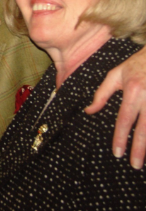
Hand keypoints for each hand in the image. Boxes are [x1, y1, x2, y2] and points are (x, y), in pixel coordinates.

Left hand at [85, 47, 145, 169]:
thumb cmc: (136, 64)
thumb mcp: (116, 75)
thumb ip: (102, 94)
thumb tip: (89, 111)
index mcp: (133, 91)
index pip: (125, 119)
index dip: (121, 137)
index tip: (118, 153)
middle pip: (144, 128)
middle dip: (139, 148)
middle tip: (134, 164)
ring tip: (145, 160)